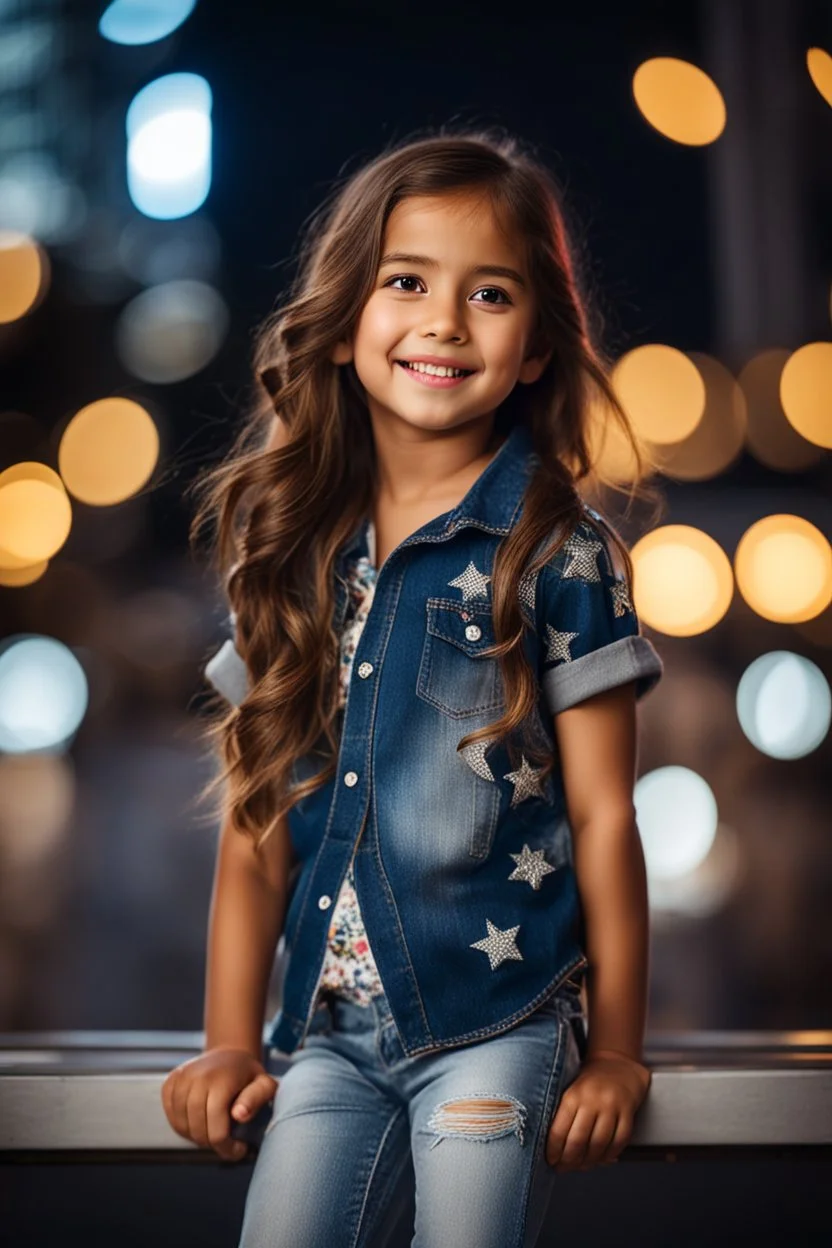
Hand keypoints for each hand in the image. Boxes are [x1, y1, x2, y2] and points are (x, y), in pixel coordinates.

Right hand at [161, 1046, 278, 1161]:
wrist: (229, 1053)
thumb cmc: (249, 1075)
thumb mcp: (264, 1084)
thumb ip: (257, 1099)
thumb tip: (239, 1115)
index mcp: (221, 1081)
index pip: (216, 1129)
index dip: (227, 1148)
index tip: (239, 1150)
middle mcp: (197, 1078)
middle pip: (197, 1129)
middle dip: (211, 1143)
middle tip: (225, 1142)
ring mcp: (182, 1078)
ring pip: (181, 1125)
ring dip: (196, 1136)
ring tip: (212, 1131)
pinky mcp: (171, 1081)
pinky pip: (171, 1115)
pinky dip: (182, 1125)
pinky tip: (198, 1122)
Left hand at [545, 1049, 650, 1171]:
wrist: (617, 1065)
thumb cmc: (588, 1083)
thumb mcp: (570, 1092)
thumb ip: (562, 1116)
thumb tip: (551, 1149)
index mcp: (572, 1095)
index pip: (558, 1130)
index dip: (553, 1151)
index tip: (550, 1161)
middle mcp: (592, 1101)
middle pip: (578, 1141)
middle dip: (569, 1161)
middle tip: (564, 1168)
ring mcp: (611, 1107)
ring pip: (598, 1144)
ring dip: (588, 1162)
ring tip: (581, 1166)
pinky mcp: (628, 1112)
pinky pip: (619, 1142)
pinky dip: (609, 1155)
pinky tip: (600, 1159)